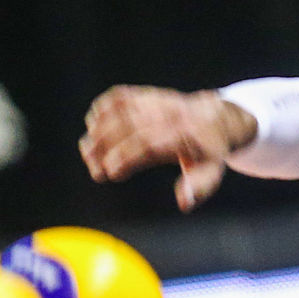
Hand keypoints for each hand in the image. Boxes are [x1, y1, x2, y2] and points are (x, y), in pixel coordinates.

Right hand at [78, 85, 256, 210]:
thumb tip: (184, 203)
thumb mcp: (212, 171)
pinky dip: (102, 105)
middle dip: (106, 146)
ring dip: (98, 128)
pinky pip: (120, 95)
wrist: (212, 117)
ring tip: (86, 151)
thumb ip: (199, 186)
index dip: (126, 156)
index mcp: (182, 133)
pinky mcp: (145, 95)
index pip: (148, 142)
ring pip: (120, 110)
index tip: (110, 172)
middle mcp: (166, 114)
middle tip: (93, 169)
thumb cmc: (209, 149)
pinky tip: (92, 123)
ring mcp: (154, 102)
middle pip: (129, 126)